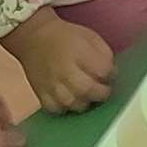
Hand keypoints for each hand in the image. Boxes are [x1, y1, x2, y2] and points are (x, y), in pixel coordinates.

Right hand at [4, 10, 119, 114]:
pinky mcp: (40, 93)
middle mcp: (64, 69)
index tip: (110, 74)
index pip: (102, 70)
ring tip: (87, 95)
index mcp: (79, 52)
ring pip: (72, 103)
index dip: (110, 75)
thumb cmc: (66, 37)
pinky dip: (65, 108)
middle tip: (103, 90)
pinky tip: (70, 100)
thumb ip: (104, 55)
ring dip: (84, 102)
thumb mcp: (90, 37)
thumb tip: (111, 73)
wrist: (35, 38)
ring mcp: (51, 83)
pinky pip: (55, 109)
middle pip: (87, 90)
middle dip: (101, 93)